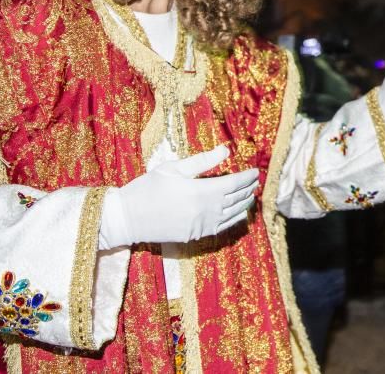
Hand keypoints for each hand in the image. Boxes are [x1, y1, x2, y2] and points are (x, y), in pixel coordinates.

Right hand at [99, 144, 259, 247]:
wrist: (128, 218)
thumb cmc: (148, 187)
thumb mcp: (174, 168)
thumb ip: (202, 161)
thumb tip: (226, 151)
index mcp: (201, 191)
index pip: (234, 183)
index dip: (247, 177)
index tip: (256, 171)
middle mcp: (206, 210)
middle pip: (236, 198)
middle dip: (248, 189)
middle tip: (256, 181)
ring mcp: (202, 225)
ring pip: (232, 214)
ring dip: (244, 204)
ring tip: (251, 195)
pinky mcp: (196, 235)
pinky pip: (222, 227)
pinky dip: (234, 219)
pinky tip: (240, 214)